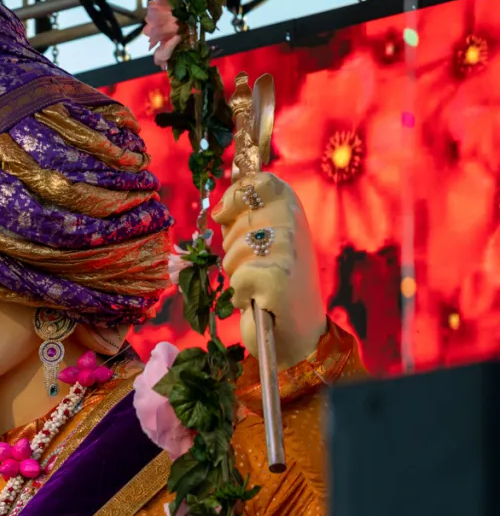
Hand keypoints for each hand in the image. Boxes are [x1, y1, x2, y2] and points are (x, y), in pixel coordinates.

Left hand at [212, 173, 325, 369]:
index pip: (260, 182)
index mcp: (293, 212)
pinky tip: (258, 301)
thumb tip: (220, 211)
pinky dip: (240, 295)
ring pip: (232, 253)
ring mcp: (287, 252)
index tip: (226, 215)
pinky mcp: (277, 279)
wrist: (296, 333)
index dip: (235, 196)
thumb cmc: (276, 286)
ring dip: (236, 274)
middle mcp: (294, 226)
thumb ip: (249, 219)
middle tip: (255, 265)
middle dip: (233, 247)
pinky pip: (236, 279)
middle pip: (237, 221)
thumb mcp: (265, 243)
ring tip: (260, 285)